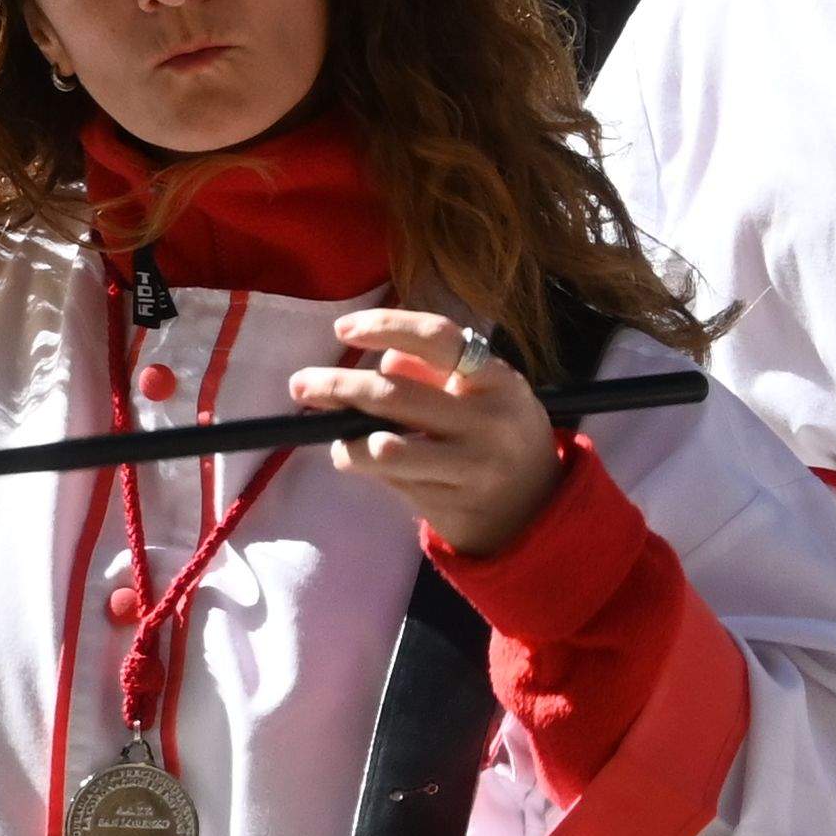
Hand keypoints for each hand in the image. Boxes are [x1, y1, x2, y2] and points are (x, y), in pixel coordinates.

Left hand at [289, 311, 564, 560]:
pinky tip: (361, 460)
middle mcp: (489, 422)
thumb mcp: (483, 391)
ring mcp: (471, 468)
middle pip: (394, 394)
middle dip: (336, 386)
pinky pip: (392, 481)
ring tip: (334, 437)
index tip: (343, 329)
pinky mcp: (452, 505)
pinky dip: (367, 467)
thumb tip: (379, 357)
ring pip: (384, 448)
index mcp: (498, 379)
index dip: (386, 327)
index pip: (438, 338)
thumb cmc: (496, 432)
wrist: (536, 509)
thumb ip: (434, 369)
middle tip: (300, 384)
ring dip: (344, 440)